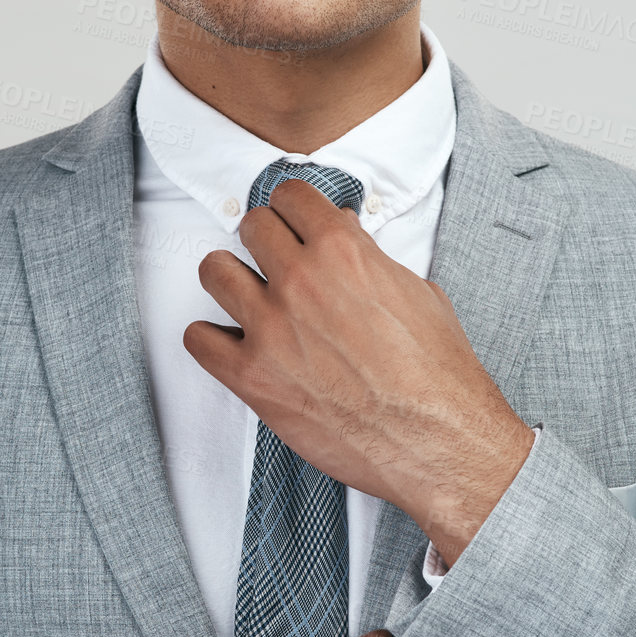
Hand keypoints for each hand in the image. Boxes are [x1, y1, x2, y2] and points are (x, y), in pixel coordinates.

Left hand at [183, 178, 534, 565]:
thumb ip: (370, 259)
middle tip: (275, 260)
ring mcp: (271, 328)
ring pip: (214, 272)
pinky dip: (211, 339)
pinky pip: (198, 339)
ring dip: (230, 280)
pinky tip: (232, 344)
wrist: (437, 440)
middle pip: (251, 227)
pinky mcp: (252, 378)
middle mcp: (301, 281)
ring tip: (248, 298)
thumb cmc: (436, 375)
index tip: (293, 221)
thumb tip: (344, 237)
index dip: (293, 209)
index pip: (291, 196)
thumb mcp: (416, 293)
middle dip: (265, 239)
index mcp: (343, 251)